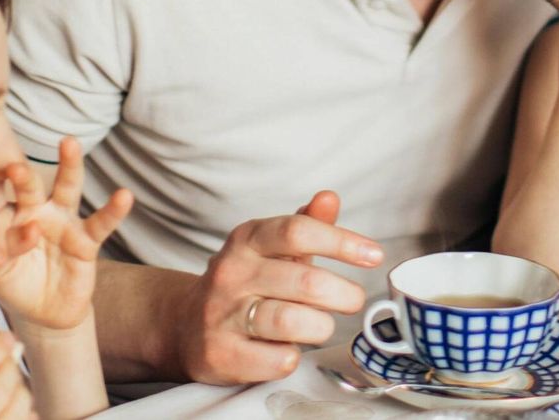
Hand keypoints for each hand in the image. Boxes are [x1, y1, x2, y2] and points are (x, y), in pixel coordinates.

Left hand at [0, 137, 132, 331]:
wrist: (44, 310)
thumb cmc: (16, 282)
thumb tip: (13, 239)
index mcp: (9, 216)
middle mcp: (37, 211)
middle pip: (31, 186)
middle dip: (24, 177)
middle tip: (16, 169)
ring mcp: (63, 222)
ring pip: (67, 188)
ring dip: (69, 165)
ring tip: (69, 144)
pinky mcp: (86, 240)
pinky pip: (101, 222)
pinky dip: (114, 210)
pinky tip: (124, 196)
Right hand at [172, 190, 383, 384]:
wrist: (184, 325)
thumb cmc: (245, 283)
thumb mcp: (271, 248)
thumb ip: (305, 224)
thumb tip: (330, 197)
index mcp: (248, 239)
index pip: (298, 231)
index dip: (342, 242)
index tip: (374, 255)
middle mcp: (232, 272)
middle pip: (305, 281)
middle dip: (344, 294)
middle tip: (354, 300)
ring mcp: (223, 314)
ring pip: (292, 321)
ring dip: (321, 326)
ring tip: (322, 325)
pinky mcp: (220, 353)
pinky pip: (277, 359)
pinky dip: (294, 356)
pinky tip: (290, 348)